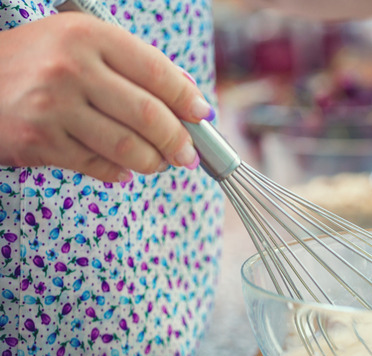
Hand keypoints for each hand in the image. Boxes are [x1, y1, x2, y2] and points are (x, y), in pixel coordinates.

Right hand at [0, 13, 213, 181]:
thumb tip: (190, 99)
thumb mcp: (83, 45)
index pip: (157, 72)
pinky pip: (97, 165)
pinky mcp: (39, 141)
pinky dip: (119, 173)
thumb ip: (134, 66)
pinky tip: (124, 169)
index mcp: (89, 36)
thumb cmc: (42, 62)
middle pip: (148, 115)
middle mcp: (71, 69)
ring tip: (160, 163)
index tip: (202, 115)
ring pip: (127, 147)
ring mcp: (53, 107)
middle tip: (188, 155)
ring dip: (154, 162)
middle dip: (178, 140)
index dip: (187, 99)